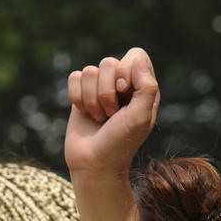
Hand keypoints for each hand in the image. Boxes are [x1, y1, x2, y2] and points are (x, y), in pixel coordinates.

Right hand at [65, 47, 159, 179]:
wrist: (94, 165)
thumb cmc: (121, 144)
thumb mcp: (140, 118)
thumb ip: (147, 87)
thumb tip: (138, 58)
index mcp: (143, 87)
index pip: (136, 55)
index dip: (126, 70)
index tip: (124, 92)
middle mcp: (122, 84)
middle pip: (109, 62)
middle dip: (106, 92)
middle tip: (112, 115)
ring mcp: (100, 88)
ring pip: (89, 71)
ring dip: (92, 100)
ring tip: (100, 118)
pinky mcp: (81, 94)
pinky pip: (74, 77)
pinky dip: (78, 98)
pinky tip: (85, 114)